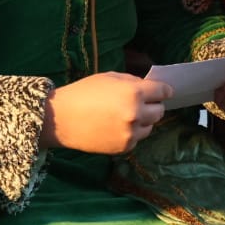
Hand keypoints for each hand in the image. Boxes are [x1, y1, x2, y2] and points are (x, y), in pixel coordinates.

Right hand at [41, 72, 172, 154]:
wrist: (61, 119)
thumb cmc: (84, 92)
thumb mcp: (110, 77)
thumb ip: (132, 82)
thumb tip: (150, 87)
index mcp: (134, 93)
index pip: (163, 92)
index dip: (163, 90)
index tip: (163, 91)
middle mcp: (137, 114)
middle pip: (160, 111)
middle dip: (153, 105)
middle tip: (141, 103)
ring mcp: (131, 133)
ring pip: (150, 127)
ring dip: (143, 121)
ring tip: (125, 116)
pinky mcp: (124, 147)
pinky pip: (136, 139)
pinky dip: (131, 133)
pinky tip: (115, 127)